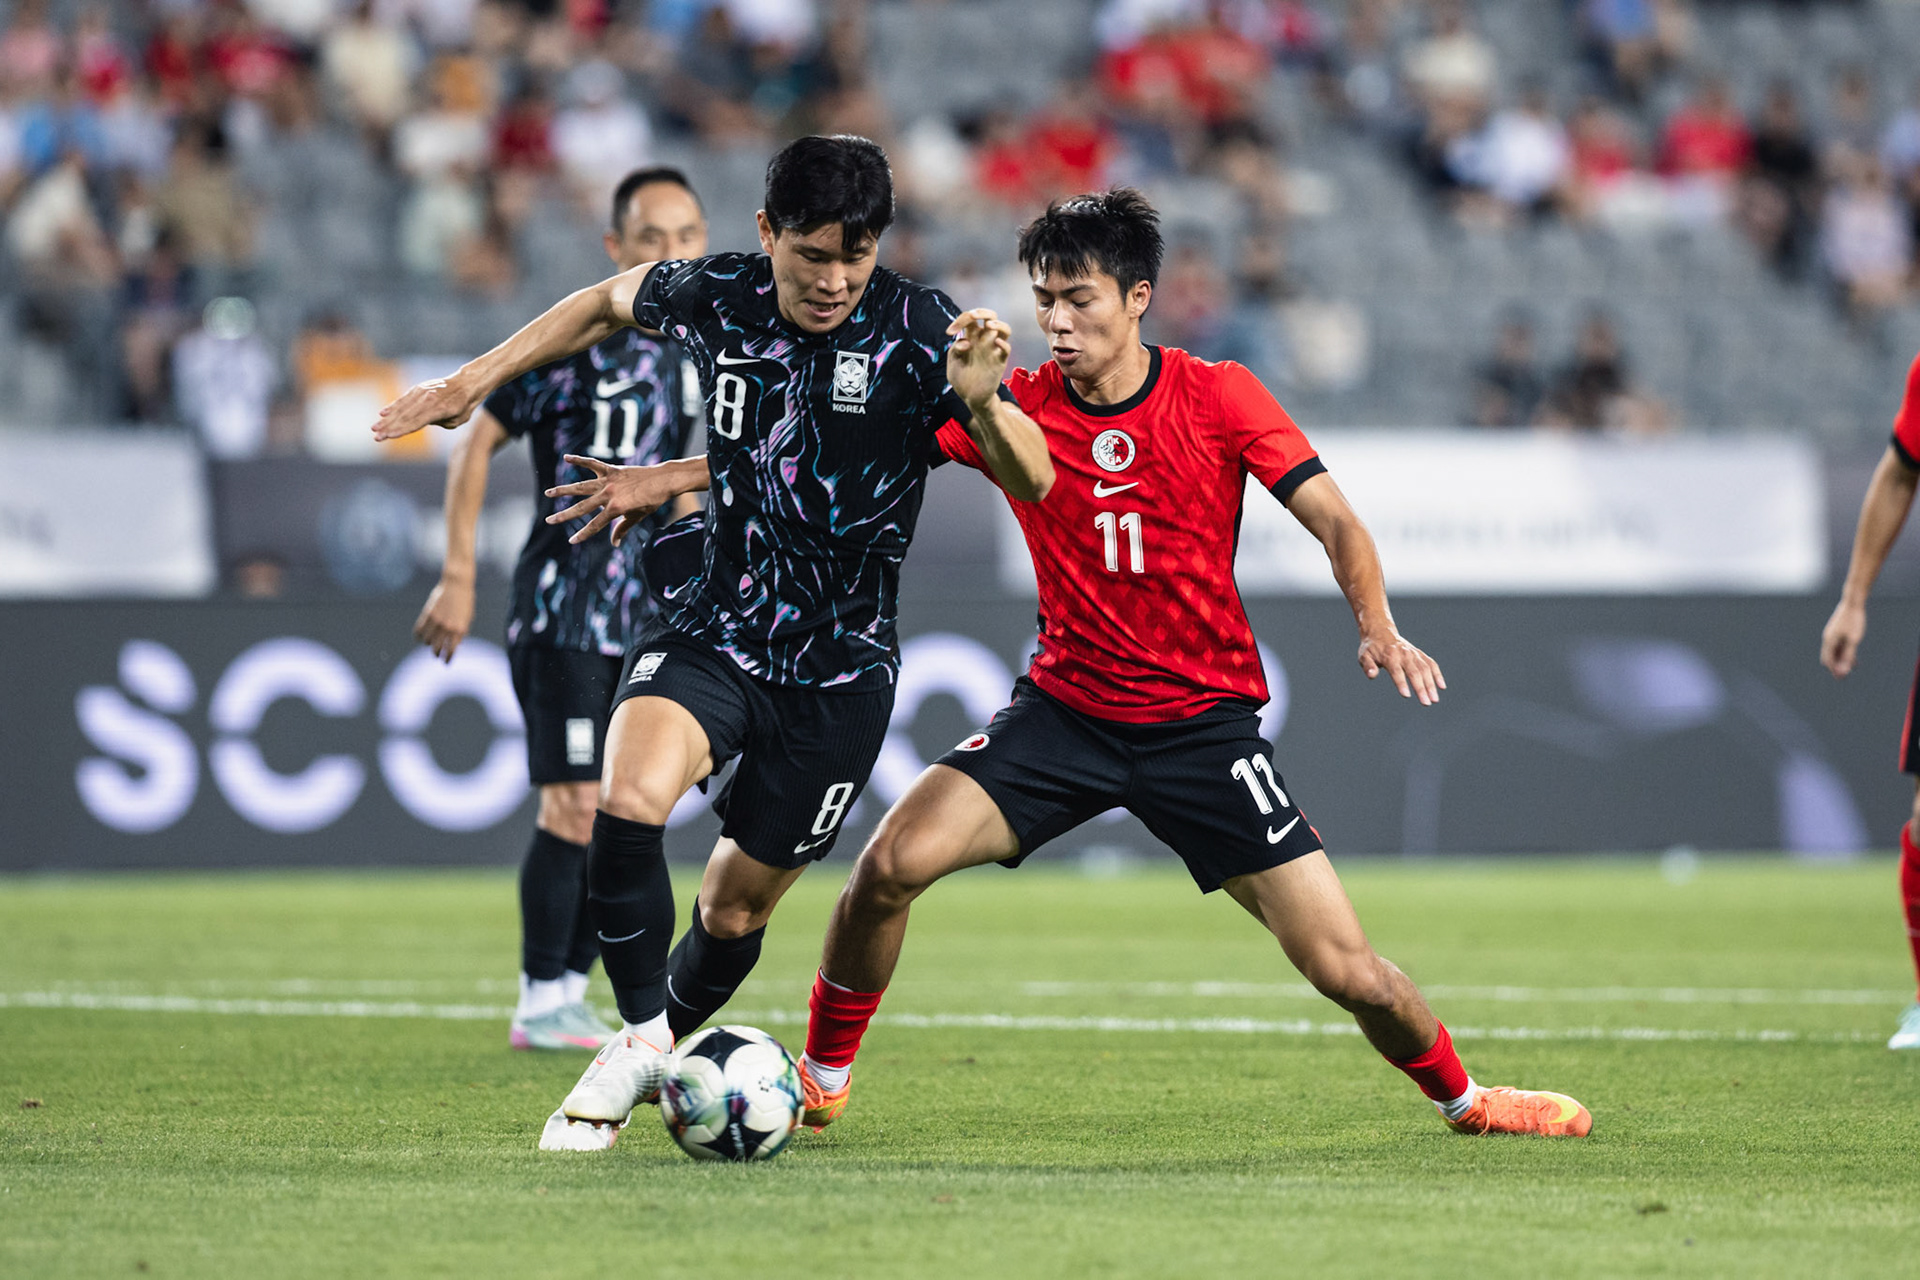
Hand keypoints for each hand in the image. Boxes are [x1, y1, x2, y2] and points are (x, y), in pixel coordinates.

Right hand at [374, 375, 480, 441]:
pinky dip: (393, 406)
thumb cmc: (463, 406)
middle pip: (406, 416)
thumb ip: (437, 422)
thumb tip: (419, 421)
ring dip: (387, 419)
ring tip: (374, 428)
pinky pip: (404, 399)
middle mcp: (429, 399)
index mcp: (440, 409)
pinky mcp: (419, 389)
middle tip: (376, 437)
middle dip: (389, 427)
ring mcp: (422, 392)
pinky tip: (382, 413)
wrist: (466, 383)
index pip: (417, 422)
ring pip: (402, 407)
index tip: (388, 436)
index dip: (401, 430)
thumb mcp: (456, 420)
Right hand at [413, 575, 474, 662]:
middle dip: (437, 654)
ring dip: (428, 644)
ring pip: (427, 641)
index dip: (448, 659)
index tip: (446, 663)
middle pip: (437, 648)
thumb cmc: (465, 601)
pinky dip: (418, 636)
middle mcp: (447, 627)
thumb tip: (456, 646)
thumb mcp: (468, 618)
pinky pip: (419, 630)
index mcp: (459, 629)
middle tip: (437, 655)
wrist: (457, 584)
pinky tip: (420, 637)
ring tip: (430, 643)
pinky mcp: (428, 614)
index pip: (451, 650)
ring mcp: (436, 621)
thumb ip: (461, 632)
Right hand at [545, 454, 674, 546]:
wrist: (664, 480)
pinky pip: (592, 464)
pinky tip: (566, 457)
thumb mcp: (638, 517)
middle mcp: (609, 494)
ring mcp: (609, 481)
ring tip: (548, 492)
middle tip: (549, 520)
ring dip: (563, 490)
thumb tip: (614, 542)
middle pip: (582, 507)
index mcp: (616, 509)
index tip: (571, 541)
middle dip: (564, 515)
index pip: (595, 525)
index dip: (583, 534)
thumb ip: (623, 528)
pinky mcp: (611, 469)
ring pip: (581, 486)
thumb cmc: (652, 501)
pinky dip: (580, 460)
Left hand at [946, 308, 1011, 409]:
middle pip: (990, 316)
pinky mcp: (1000, 362)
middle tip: (972, 316)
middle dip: (982, 311)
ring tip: (989, 324)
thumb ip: (955, 350)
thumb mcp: (953, 363)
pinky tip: (996, 343)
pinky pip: (1007, 348)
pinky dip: (1004, 343)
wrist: (970, 398)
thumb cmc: (961, 379)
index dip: (960, 319)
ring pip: (1004, 328)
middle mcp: (984, 340)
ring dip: (998, 323)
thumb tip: (966, 343)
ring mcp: (993, 350)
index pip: (970, 319)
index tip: (949, 332)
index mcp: (971, 337)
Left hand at [1358, 630, 1445, 704]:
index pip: (1396, 671)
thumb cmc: (1371, 648)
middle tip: (1426, 703)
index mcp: (1389, 655)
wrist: (1381, 632)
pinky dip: (1437, 674)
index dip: (1401, 683)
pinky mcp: (1420, 654)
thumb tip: (1372, 675)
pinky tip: (1442, 686)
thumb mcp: (1364, 656)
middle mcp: (1404, 654)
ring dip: (1431, 684)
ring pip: (1425, 669)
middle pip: (1414, 672)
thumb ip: (1368, 666)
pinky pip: (1431, 663)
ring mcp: (1414, 653)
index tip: (1406, 695)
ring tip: (1434, 699)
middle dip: (1421, 688)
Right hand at [1821, 599, 1866, 677]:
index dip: (1833, 670)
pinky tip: (1853, 656)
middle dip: (1835, 667)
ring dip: (1840, 660)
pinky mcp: (1837, 631)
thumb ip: (1848, 655)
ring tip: (1850, 668)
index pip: (1827, 660)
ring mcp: (1832, 634)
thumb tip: (1844, 669)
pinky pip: (1838, 645)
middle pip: (1829, 657)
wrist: (1852, 602)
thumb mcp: (1853, 640)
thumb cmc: (1854, 621)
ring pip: (1834, 651)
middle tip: (1844, 676)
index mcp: (1829, 641)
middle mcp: (1828, 638)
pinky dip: (1843, 652)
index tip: (1841, 678)